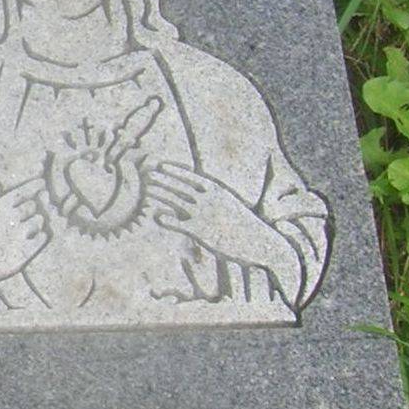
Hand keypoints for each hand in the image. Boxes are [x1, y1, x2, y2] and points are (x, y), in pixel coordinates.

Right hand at [0, 179, 51, 302]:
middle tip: (35, 206)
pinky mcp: (23, 254)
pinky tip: (36, 236)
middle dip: (35, 204)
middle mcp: (11, 220)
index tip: (41, 183)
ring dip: (37, 219)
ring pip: (38, 221)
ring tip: (33, 222)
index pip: (22, 191)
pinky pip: (41, 239)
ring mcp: (18, 237)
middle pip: (33, 205)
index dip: (34, 185)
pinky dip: (41, 235)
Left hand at [144, 161, 302, 303]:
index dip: (176, 171)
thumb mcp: (232, 208)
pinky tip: (156, 216)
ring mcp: (204, 214)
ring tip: (146, 190)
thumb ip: (216, 202)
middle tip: (147, 173)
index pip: (194, 177)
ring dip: (160, 194)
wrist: (263, 243)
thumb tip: (204, 198)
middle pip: (181, 187)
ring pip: (176, 201)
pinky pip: (179, 223)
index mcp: (219, 192)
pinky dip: (167, 219)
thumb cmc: (247, 226)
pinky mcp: (201, 231)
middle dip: (163, 179)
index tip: (162, 165)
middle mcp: (209, 200)